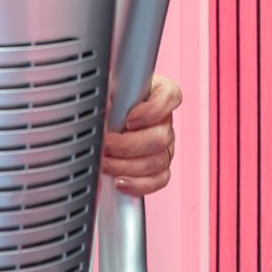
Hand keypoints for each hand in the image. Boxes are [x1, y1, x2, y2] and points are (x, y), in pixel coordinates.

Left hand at [101, 75, 181, 196]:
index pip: (170, 96)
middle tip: (105, 145)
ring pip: (157, 161)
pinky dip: (138, 184)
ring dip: (126, 166)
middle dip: (127, 145)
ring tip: (104, 163)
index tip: (128, 119)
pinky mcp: (159, 167)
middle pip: (161, 137)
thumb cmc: (107, 99)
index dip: (152, 111)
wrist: (101, 119)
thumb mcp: (106, 88)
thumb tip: (103, 104)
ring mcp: (164, 145)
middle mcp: (164, 120)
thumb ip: (107, 92)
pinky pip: (158, 180)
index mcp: (157, 92)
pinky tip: (120, 180)